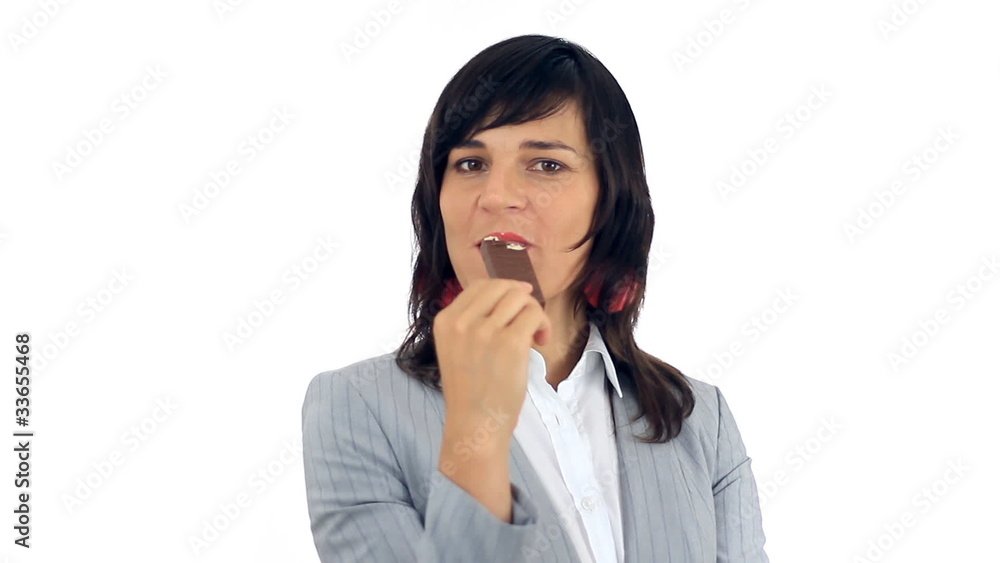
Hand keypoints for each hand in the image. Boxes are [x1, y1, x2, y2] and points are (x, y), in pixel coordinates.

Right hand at [432, 278, 551, 436]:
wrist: (474, 426)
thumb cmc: (472, 392)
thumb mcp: (457, 349)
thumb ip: (473, 321)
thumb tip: (513, 293)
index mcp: (445, 321)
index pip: (479, 286)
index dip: (503, 292)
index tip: (515, 310)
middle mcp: (462, 322)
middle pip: (501, 287)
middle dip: (521, 300)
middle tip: (528, 324)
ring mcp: (485, 331)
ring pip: (520, 297)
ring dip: (534, 312)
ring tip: (535, 336)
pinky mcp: (510, 343)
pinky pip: (534, 314)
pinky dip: (543, 324)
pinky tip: (542, 342)